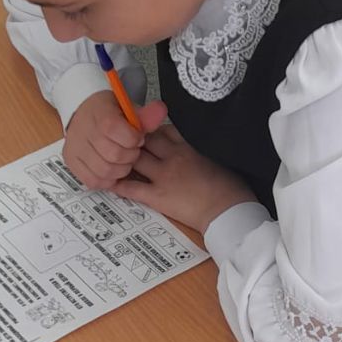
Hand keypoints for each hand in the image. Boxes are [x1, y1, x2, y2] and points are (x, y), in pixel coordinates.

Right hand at [63, 92, 168, 190]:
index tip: (136, 137)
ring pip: (105, 171)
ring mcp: (75, 148)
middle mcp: (83, 131)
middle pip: (114, 155)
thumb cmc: (109, 112)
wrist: (83, 111)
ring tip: (122, 161)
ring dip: (120, 170)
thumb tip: (160, 110)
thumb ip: (145, 115)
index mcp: (99, 114)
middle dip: (129, 156)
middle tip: (131, 151)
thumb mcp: (127, 109)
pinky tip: (112, 170)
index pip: (120, 132)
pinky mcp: (72, 162)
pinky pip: (93, 181)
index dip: (134, 139)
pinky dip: (107, 179)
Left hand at [115, 124, 255, 232]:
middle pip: (145, 141)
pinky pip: (132, 188)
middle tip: (123, 143)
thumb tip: (200, 148)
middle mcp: (173, 157)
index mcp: (189, 146)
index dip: (152, 130)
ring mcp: (163, 177)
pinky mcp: (158, 197)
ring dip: (122, 158)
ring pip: (135, 160)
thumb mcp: (219, 159)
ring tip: (113, 159)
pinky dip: (119, 185)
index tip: (146, 131)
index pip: (164, 130)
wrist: (229, 211)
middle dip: (133, 141)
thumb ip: (204, 150)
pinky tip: (109, 182)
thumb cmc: (232, 189)